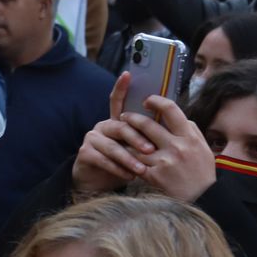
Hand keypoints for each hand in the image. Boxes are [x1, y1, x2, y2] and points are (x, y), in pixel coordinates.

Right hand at [71, 74, 151, 196]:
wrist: (99, 183)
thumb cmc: (124, 164)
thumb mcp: (135, 150)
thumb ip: (146, 137)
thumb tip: (172, 126)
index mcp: (116, 121)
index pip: (117, 100)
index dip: (121, 87)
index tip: (127, 74)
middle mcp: (103, 126)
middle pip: (121, 126)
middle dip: (137, 138)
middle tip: (151, 149)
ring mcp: (92, 138)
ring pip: (113, 146)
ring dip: (129, 159)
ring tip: (142, 170)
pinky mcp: (85, 153)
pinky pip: (103, 160)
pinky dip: (118, 169)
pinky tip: (129, 176)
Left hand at [121, 96, 216, 202]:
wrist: (204, 201)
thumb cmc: (203, 174)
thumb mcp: (204, 149)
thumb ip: (191, 130)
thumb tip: (176, 115)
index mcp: (189, 137)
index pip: (171, 109)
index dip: (156, 101)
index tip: (147, 100)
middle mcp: (176, 147)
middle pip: (147, 124)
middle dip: (132, 117)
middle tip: (125, 116)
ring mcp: (164, 162)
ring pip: (137, 144)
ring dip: (127, 138)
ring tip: (122, 135)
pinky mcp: (154, 176)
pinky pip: (135, 162)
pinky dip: (128, 157)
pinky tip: (124, 154)